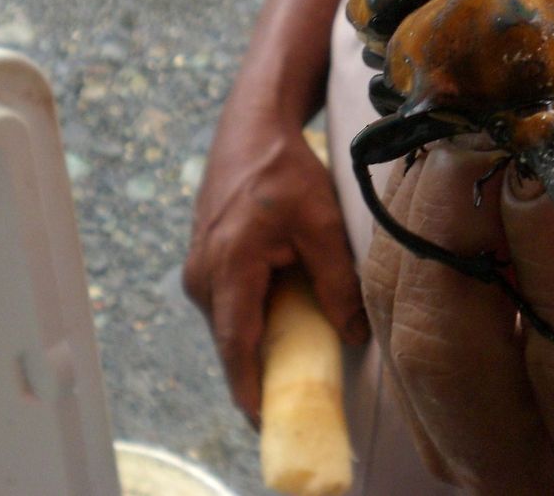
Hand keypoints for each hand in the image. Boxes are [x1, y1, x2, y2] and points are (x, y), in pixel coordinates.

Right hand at [183, 121, 367, 426]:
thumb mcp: (322, 223)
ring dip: (256, 343)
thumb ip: (337, 281)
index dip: (250, 387)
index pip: (236, 343)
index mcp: (229, 266)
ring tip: (291, 364)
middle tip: (293, 400)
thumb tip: (355, 334)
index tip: (265, 423)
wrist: (252, 130)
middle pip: (230, 340)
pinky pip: (227, 305)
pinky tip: (281, 321)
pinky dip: (251, 319)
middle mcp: (202, 274)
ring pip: (228, 323)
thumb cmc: (286, 172)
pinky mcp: (204, 262)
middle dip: (258, 372)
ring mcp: (198, 269)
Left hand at [362, 143, 553, 493]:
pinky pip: (390, 302)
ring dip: (426, 212)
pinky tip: (450, 161)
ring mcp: (472, 446)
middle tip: (490, 129)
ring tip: (470, 127)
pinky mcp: (427, 397)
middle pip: (453, 362)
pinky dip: (411, 221)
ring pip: (406, 326)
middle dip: (458, 228)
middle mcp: (550, 483)